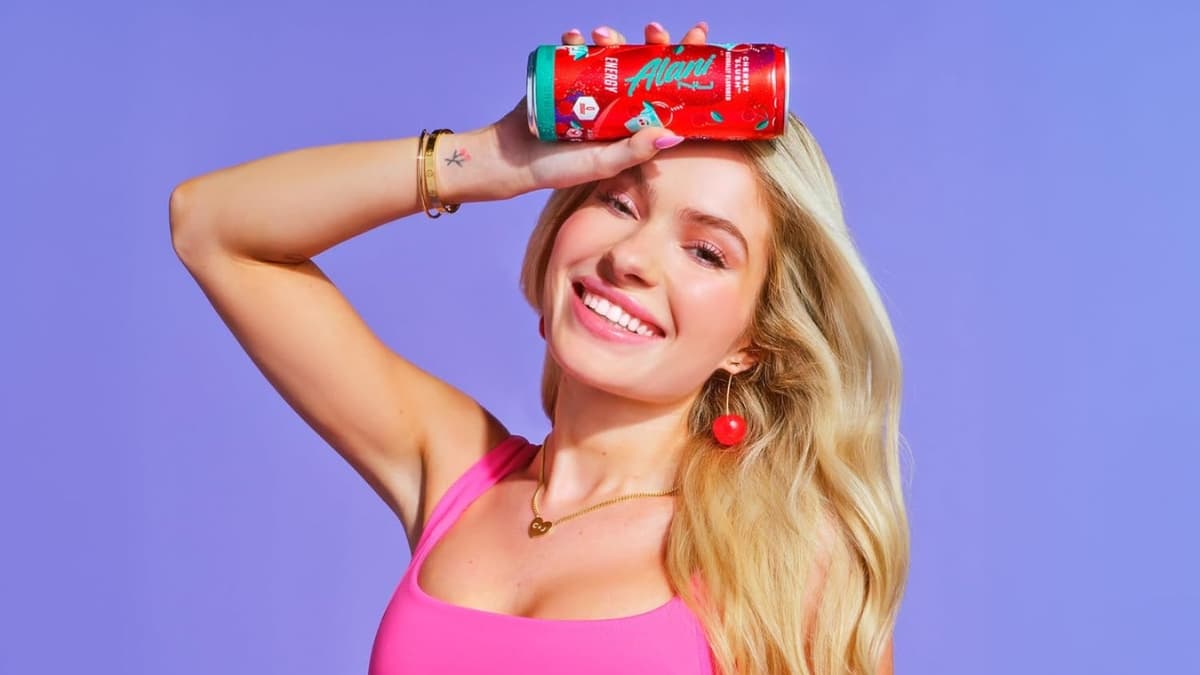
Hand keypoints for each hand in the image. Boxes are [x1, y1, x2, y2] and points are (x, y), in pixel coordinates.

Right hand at [485, 21, 711, 196]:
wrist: (514, 161)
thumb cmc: (561, 168)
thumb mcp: (603, 163)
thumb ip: (634, 150)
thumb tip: (674, 134)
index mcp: (634, 120)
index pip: (668, 87)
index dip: (684, 62)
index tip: (698, 36)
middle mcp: (617, 100)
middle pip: (643, 62)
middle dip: (652, 40)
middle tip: (654, 30)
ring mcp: (592, 87)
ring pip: (611, 53)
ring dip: (611, 38)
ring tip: (602, 36)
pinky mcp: (565, 77)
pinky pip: (575, 52)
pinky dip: (576, 41)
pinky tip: (574, 37)